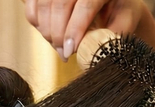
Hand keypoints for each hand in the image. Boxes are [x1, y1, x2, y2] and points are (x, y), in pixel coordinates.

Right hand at [22, 0, 143, 60]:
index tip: (70, 52)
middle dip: (58, 34)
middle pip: (60, 3)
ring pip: (43, 3)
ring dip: (46, 30)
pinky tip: (47, 31)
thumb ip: (112, 35)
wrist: (109, 0)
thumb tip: (93, 53)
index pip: (85, 5)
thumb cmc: (118, 9)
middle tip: (64, 54)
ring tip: (57, 45)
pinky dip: (35, 20)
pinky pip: (30, 2)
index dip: (75, 30)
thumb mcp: (124, 20)